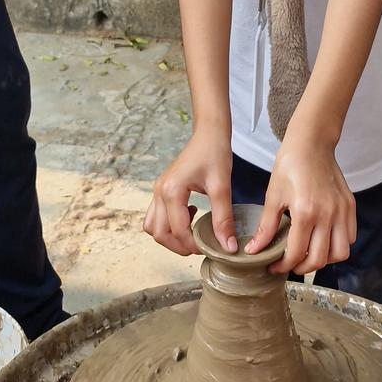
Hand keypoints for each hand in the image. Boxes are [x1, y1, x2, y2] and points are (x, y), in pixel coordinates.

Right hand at [144, 129, 236, 255]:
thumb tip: (228, 247)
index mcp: (171, 191)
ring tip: (193, 233)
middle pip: (159, 233)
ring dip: (170, 236)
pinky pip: (156, 215)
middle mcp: (159, 191)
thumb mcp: (222, 186)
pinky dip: (168, 224)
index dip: (193, 245)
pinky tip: (190, 216)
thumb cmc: (214, 153)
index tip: (211, 248)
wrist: (209, 133)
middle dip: (178, 245)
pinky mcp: (161, 188)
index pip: (177, 230)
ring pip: (153, 226)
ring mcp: (157, 190)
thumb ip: (223, 218)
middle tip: (200, 246)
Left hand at [245, 134, 355, 275]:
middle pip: (319, 259)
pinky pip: (350, 237)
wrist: (311, 143)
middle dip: (302, 268)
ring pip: (340, 253)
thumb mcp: (273, 196)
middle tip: (290, 264)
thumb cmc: (290, 166)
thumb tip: (253, 250)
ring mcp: (342, 211)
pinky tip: (323, 239)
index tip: (274, 266)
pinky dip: (338, 245)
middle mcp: (328, 214)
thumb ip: (266, 227)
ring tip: (309, 253)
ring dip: (324, 259)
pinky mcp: (350, 206)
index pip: (297, 253)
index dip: (283, 266)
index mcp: (306, 211)